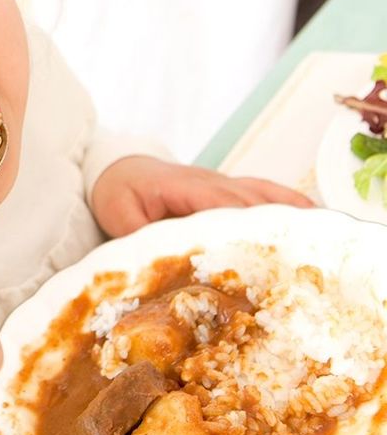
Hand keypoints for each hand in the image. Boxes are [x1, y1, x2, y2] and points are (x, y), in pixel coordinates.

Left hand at [91, 155, 314, 237]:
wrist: (119, 169)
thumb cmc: (120, 194)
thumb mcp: (120, 217)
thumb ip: (139, 238)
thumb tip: (158, 264)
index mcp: (182, 187)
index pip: (218, 203)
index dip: (242, 222)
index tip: (261, 245)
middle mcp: (210, 182)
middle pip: (250, 202)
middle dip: (271, 227)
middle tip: (295, 256)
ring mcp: (223, 183)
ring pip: (263, 196)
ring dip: (287, 217)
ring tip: (314, 241)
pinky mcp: (231, 190)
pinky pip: (266, 191)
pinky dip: (290, 203)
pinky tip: (313, 218)